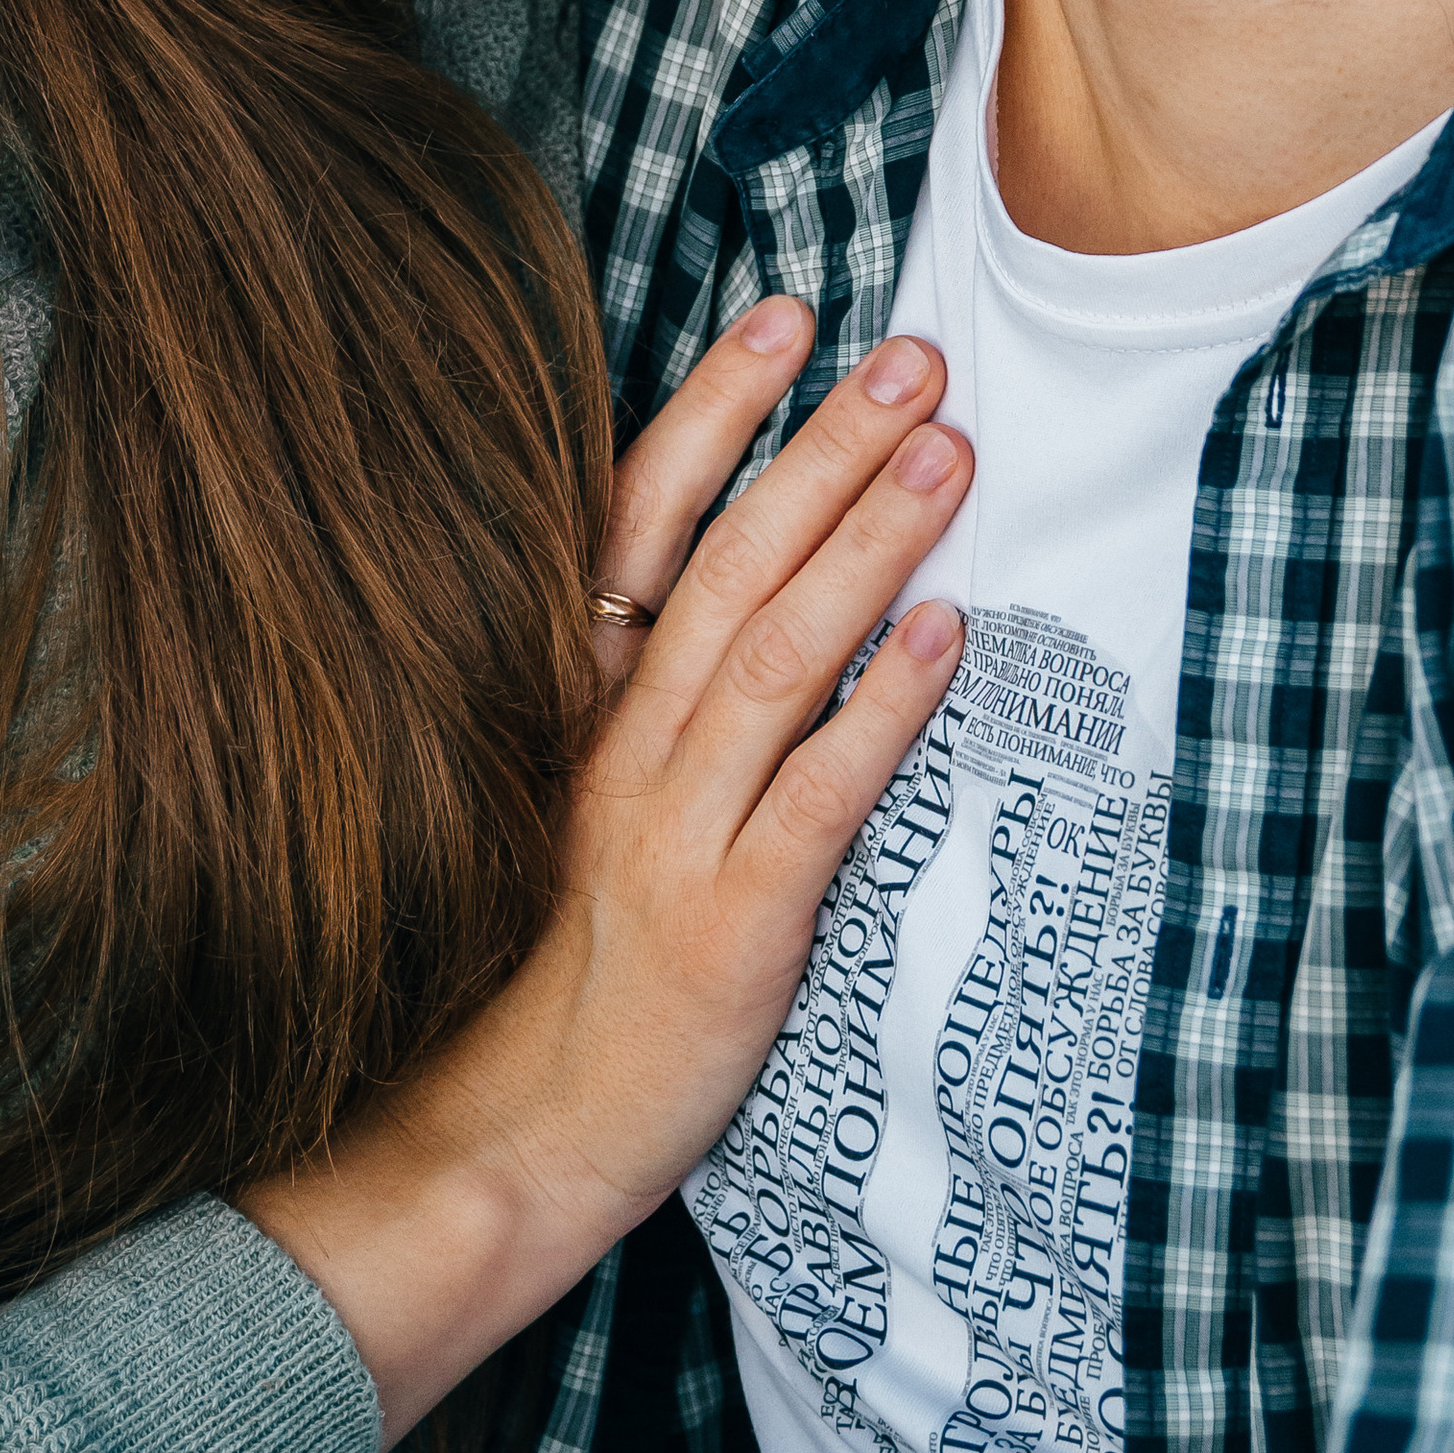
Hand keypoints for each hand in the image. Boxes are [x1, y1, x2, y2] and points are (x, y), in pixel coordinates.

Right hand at [240, 298, 969, 1444]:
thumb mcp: (576, 800)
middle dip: (825, 447)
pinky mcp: (731, 918)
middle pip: (728, 560)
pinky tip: (947, 632)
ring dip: (869, 540)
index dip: (714, 409)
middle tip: (916, 355)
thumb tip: (754, 581)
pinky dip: (881, 704)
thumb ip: (646, 693)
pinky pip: (817, 791)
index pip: (641, 518)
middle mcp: (615, 742)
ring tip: (952, 452)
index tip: (786, 317)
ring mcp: (669, 827)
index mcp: (575, 701)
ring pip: (774, 650)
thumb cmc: (551, 964)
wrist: (500, 1135)